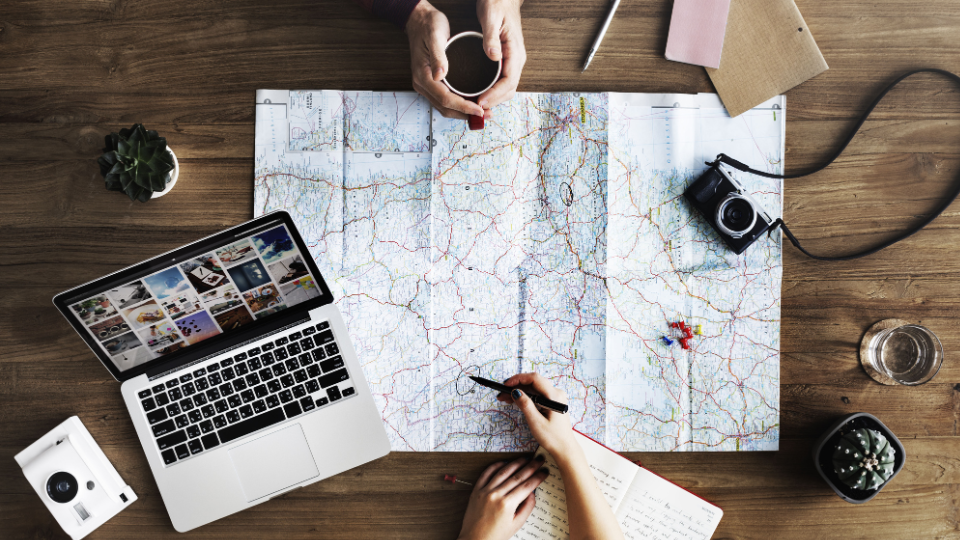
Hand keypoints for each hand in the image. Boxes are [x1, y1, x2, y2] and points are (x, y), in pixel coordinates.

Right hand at [405, 0, 484, 119]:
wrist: (419, 20)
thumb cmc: (428, 26)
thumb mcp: (435, 36)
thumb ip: (438, 56)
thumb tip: (440, 75)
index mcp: (423, 76)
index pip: (445, 98)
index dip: (464, 107)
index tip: (480, 110)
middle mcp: (422, 84)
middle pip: (445, 107)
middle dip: (466, 114)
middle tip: (487, 114)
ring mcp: (426, 85)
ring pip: (445, 107)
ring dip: (463, 112)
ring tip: (483, 112)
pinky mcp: (431, 83)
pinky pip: (445, 100)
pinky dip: (459, 105)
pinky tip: (472, 103)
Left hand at [457, 457, 548, 539]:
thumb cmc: (495, 536)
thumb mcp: (516, 524)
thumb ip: (527, 507)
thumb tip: (532, 492)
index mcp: (507, 505)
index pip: (527, 486)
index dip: (538, 477)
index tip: (544, 472)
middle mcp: (496, 495)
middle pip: (517, 476)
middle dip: (531, 467)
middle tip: (539, 460)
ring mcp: (485, 491)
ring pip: (503, 471)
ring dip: (516, 463)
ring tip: (525, 459)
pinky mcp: (476, 490)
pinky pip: (486, 473)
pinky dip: (496, 466)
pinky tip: (504, 462)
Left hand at [476, 0, 526, 110]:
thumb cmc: (497, 2)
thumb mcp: (491, 17)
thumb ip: (491, 38)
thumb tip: (494, 57)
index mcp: (515, 51)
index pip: (509, 81)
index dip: (495, 95)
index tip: (480, 102)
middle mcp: (517, 59)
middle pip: (509, 89)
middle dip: (494, 102)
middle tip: (475, 109)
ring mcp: (512, 60)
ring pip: (506, 87)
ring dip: (494, 99)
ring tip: (476, 105)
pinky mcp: (506, 59)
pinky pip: (502, 80)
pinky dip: (493, 91)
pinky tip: (480, 93)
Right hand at [497, 373, 575, 455]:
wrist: (565, 448)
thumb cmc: (552, 438)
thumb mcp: (536, 422)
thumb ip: (525, 405)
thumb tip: (515, 391)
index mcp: (554, 396)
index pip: (534, 379)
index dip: (518, 379)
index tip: (505, 385)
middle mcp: (556, 393)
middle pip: (533, 383)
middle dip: (516, 385)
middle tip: (501, 393)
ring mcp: (554, 397)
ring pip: (534, 388)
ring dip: (519, 391)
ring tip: (505, 398)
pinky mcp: (552, 402)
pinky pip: (537, 395)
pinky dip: (526, 396)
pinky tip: (515, 400)